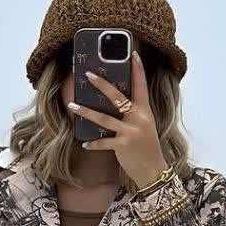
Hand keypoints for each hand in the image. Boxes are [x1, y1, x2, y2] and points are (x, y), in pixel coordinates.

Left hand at [68, 50, 168, 188]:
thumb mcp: (145, 126)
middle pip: (118, 97)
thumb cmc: (147, 148)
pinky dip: (93, 143)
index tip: (133, 54)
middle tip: (88, 74)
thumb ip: (134, 114)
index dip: (138, 69)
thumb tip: (117, 104)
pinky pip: (103, 143)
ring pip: (104, 119)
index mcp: (145, 111)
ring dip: (86, 112)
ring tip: (72, 106)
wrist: (153, 171)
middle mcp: (138, 118)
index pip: (141, 86)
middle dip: (102, 85)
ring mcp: (130, 132)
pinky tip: (84, 142)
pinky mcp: (123, 145)